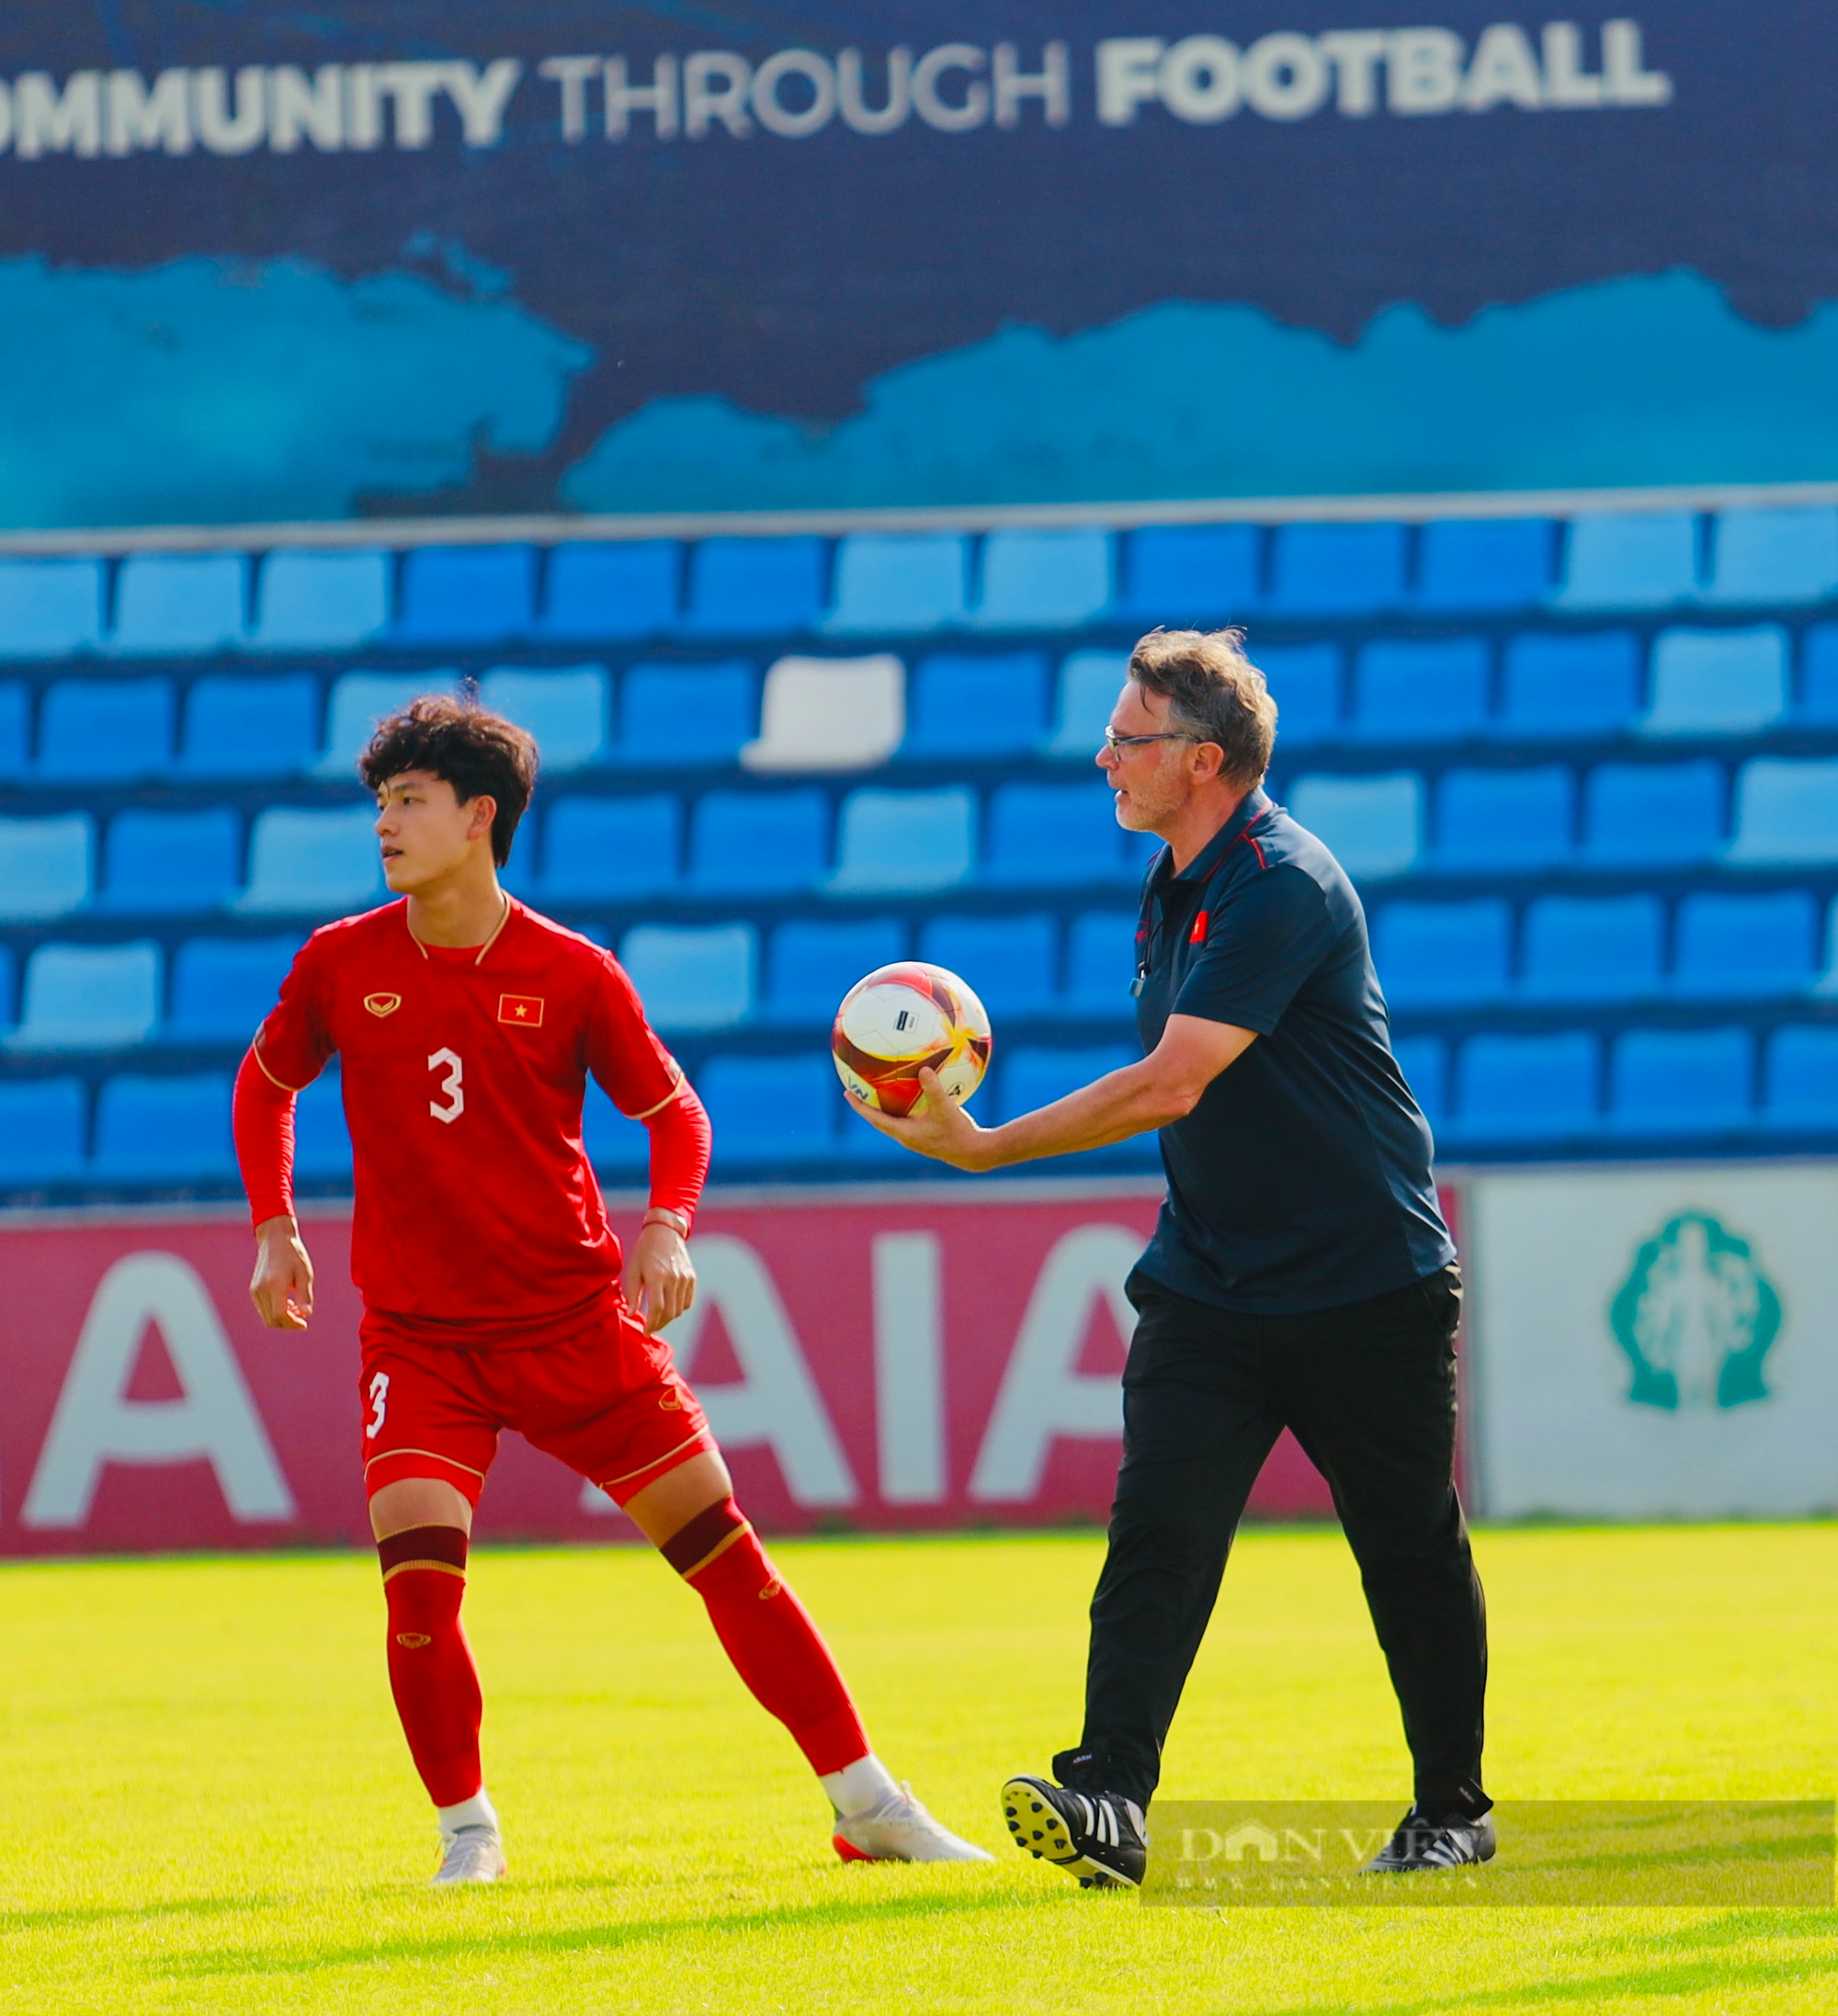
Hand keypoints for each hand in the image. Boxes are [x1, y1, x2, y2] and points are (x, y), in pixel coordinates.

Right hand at [250, 1215, 314, 1329]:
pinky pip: (263, 1308)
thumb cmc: (294, 1254)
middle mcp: (261, 1290)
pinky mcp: (253, 1289)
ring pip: (266, 1317)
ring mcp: (255, 1290)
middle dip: (288, 1324)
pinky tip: (288, 1303)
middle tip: (302, 1318)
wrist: (275, 1238)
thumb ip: (305, 1295)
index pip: (279, 1315)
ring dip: (281, 1319)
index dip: (292, 1324)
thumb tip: (307, 1315)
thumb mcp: (305, 1273)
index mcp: (274, 1285)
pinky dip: (274, 1312)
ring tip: (297, 1309)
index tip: (304, 1324)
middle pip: (271, 1320)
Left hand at [624, 1222, 695, 1333]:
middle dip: (659, 1324)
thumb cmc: (644, 1251)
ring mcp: (685, 1278)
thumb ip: (632, 1294)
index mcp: (657, 1276)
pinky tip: (669, 1308)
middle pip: (670, 1312)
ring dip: (668, 1318)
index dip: (651, 1324)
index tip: (645, 1333)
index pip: (657, 1308)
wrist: (665, 1231)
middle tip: (650, 1328)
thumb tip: (632, 1315)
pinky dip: (679, 1309)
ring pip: (679, 1309)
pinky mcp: (692, 1277)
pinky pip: (687, 1302)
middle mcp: (674, 1278)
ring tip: (658, 1318)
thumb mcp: (633, 1269)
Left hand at [851, 1067, 994, 1169]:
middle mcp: (906, 1136)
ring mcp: (915, 1137)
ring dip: (884, 1106)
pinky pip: (907, 1119)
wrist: (974, 1153)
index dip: (860, 1106)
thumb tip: (923, 1069)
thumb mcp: (946, 1108)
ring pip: (893, 1120)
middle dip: (867, 1104)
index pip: (874, 1118)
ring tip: (878, 1090)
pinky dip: (902, 1107)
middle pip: (879, 1119)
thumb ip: (934, 1089)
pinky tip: (911, 1094)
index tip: (847, 1093)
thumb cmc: (958, 1133)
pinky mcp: (925, 1136)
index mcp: (904, 1132)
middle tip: (855, 1089)